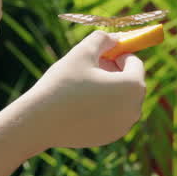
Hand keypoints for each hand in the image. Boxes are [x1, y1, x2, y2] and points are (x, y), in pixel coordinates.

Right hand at [21, 31, 146, 149]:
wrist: (41, 122)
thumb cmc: (63, 84)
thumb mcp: (82, 52)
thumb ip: (102, 39)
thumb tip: (114, 38)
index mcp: (132, 86)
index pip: (135, 63)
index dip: (118, 54)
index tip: (101, 54)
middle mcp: (134, 109)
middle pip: (131, 82)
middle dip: (116, 71)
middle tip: (92, 67)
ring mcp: (123, 126)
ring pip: (122, 100)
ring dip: (110, 89)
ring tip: (85, 84)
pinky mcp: (110, 137)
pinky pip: (113, 115)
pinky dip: (103, 107)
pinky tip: (81, 103)